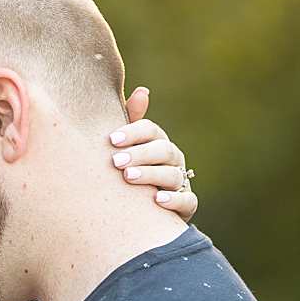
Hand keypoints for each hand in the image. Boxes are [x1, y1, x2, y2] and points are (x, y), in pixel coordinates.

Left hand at [116, 87, 196, 218]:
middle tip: (116, 161)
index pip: (151, 130)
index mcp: (158, 141)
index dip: (133, 133)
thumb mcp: (125, 146)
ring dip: (151, 175)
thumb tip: (143, 91)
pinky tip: (157, 200)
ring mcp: (181, 182)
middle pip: (163, 150)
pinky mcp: (186, 205)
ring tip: (128, 177)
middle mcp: (173, 159)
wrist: (137, 209)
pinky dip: (174, 200)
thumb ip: (129, 121)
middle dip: (140, 154)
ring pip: (173, 175)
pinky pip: (187, 201)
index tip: (112, 139)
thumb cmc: (129, 170)